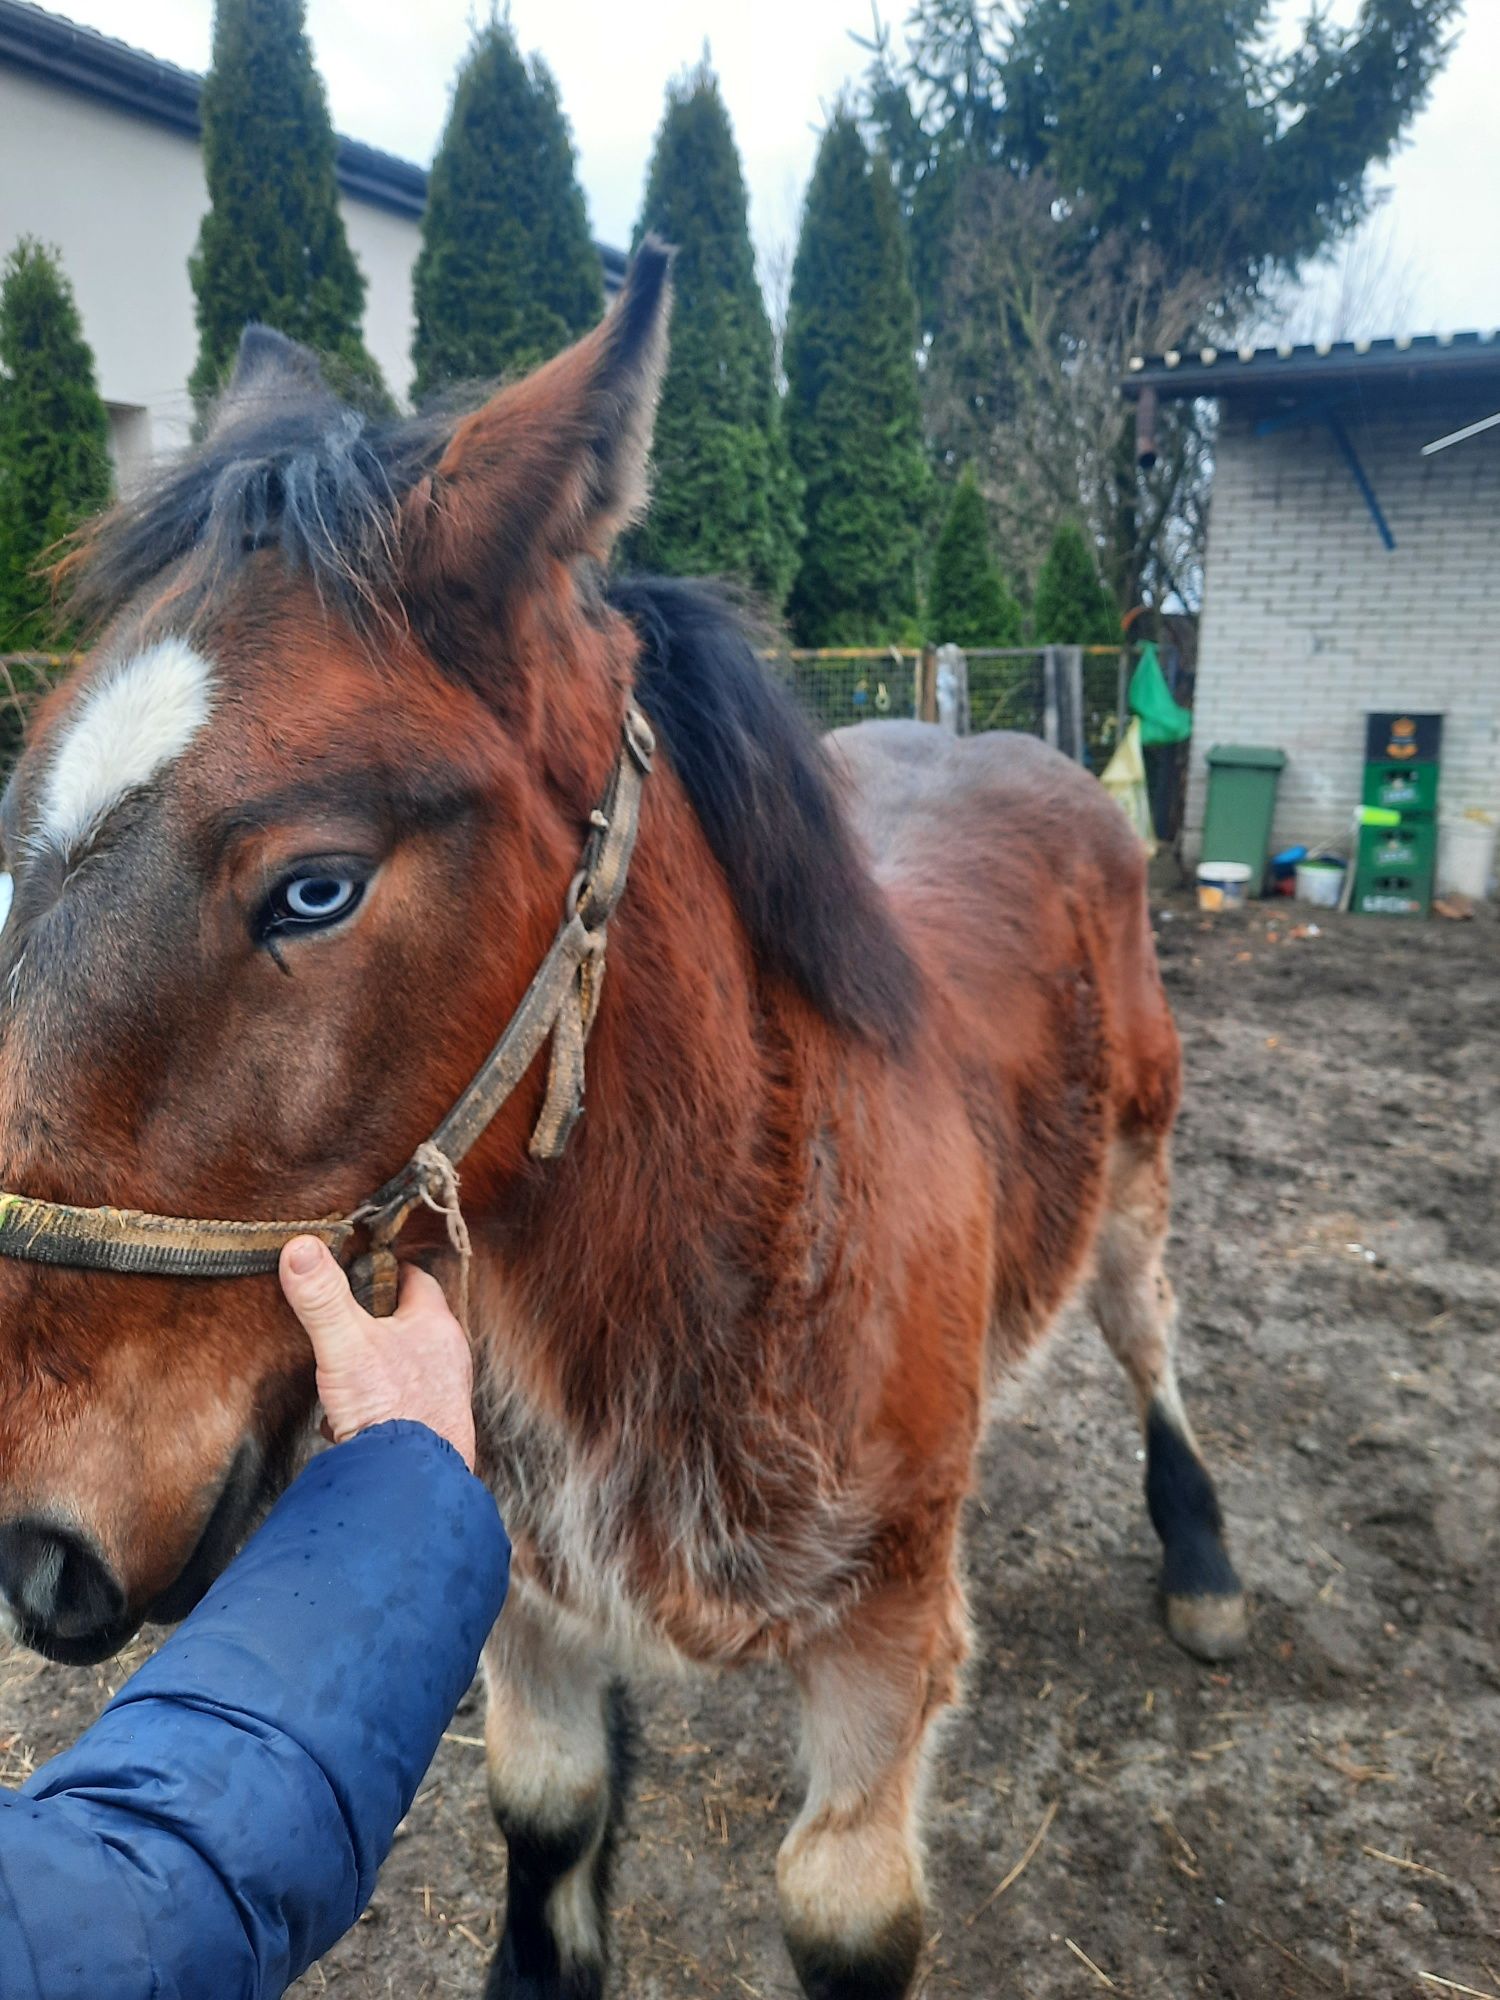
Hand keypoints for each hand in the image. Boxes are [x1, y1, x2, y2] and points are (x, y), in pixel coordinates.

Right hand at [278, 1238, 476, 1469]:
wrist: (413, 1481)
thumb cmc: (391, 1407)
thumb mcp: (346, 1344)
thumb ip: (323, 1297)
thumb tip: (300, 1247)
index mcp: (435, 1325)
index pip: (417, 1279)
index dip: (388, 1270)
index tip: (362, 1268)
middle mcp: (449, 1357)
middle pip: (412, 1324)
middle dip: (379, 1322)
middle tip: (346, 1322)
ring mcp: (445, 1395)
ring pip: (407, 1368)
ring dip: (378, 1369)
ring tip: (344, 1374)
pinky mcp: (434, 1430)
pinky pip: (402, 1408)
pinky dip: (377, 1408)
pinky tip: (350, 1420)